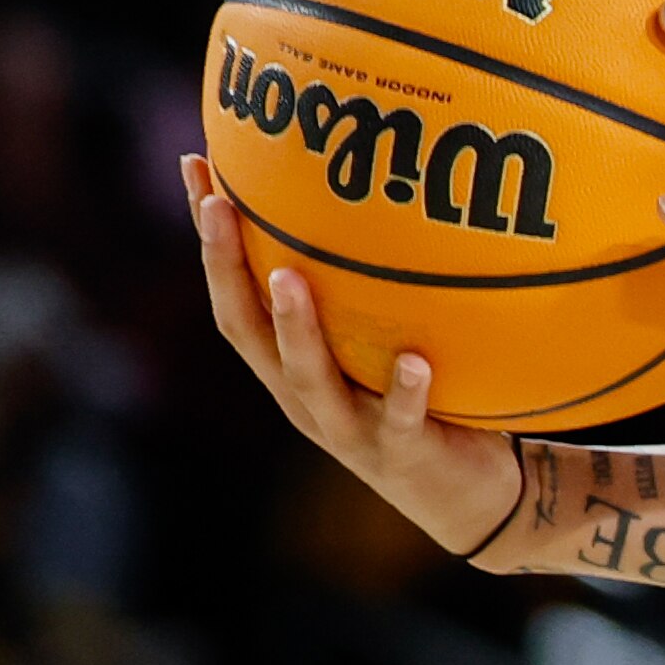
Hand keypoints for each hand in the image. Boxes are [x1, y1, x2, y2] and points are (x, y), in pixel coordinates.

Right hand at [186, 158, 526, 559]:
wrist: (468, 499)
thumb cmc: (422, 403)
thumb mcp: (380, 343)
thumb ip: (366, 291)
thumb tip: (377, 195)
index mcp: (287, 368)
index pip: (232, 294)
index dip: (209, 238)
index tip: (196, 165)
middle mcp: (303, 398)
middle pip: (247, 331)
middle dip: (226, 267)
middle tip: (217, 204)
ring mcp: (349, 430)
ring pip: (310, 378)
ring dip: (296, 328)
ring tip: (289, 276)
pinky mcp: (403, 455)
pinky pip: (402, 420)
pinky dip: (405, 390)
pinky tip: (414, 360)